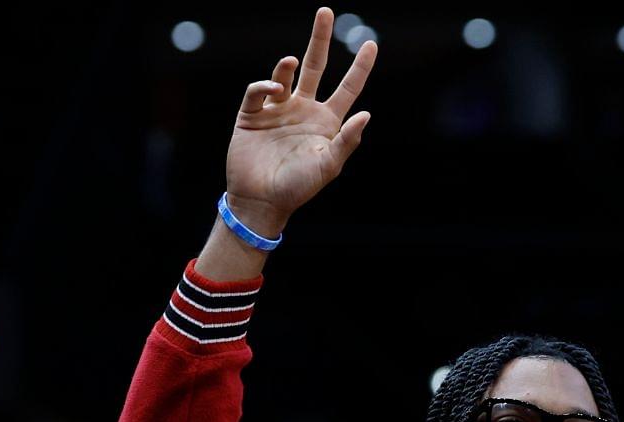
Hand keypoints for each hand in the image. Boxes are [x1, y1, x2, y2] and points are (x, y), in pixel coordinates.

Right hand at [224, 7, 377, 235]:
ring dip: (286, 65)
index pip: (347, 88)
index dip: (360, 67)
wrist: (261, 201)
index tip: (371, 43)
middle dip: (320, 40)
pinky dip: (265, 84)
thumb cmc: (298, 188)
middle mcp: (302, 110)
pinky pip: (258, 91)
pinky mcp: (252, 115)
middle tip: (325, 12)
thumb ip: (347, 141)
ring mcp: (277, 110)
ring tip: (289, 62)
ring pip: (285, 74)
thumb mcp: (328, 166)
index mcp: (325, 121)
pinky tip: (273, 88)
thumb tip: (366, 114)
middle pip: (315, 66)